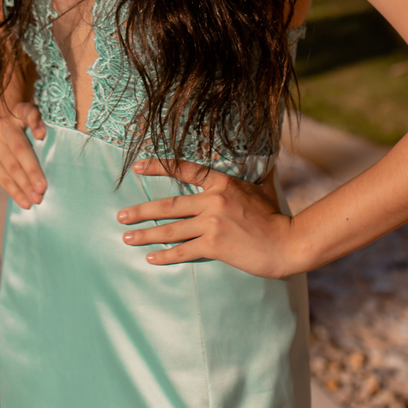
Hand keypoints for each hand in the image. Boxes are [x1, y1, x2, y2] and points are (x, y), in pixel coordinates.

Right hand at [0, 99, 46, 208]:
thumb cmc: (21, 131)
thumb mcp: (30, 120)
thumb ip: (37, 122)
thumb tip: (41, 134)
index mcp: (17, 115)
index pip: (27, 113)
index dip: (35, 122)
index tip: (42, 135)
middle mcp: (3, 128)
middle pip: (20, 150)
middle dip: (32, 170)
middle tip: (42, 188)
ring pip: (11, 168)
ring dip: (25, 186)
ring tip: (37, 199)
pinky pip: (3, 179)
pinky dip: (16, 192)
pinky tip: (25, 202)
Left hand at [118, 158, 300, 277]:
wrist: (287, 243)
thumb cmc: (276, 216)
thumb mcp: (263, 187)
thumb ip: (254, 170)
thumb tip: (262, 149)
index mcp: (223, 183)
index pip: (185, 169)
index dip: (158, 166)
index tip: (137, 166)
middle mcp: (214, 201)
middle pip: (169, 205)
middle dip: (141, 211)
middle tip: (120, 215)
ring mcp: (213, 224)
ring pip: (171, 229)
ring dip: (145, 234)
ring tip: (126, 237)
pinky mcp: (214, 246)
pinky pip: (183, 251)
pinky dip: (165, 256)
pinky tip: (150, 258)